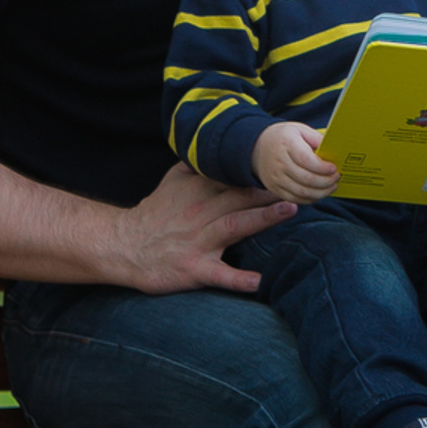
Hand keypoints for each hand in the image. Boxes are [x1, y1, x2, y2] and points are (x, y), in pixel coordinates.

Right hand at [108, 162, 295, 294]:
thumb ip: (197, 164)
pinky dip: (240, 279)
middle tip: (301, 183)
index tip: (287, 165)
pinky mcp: (194, 269)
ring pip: (235, 226)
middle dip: (271, 191)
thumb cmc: (155, 214)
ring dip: (263, 219)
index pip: (235, 178)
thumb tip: (217, 145)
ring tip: (289, 210)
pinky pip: (220, 274)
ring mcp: (198, 241)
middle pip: (241, 198)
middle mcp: (200, 213)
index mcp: (198, 191)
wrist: (125, 246)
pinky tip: (261, 282)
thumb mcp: (173, 180)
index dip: (260, 173)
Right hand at [254, 122, 340, 204]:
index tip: (334, 168)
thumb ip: (316, 138)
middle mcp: (279, 163)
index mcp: (286, 144)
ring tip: (332, 187)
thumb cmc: (284, 137)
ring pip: (301, 192)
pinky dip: (310, 199)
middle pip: (306, 179)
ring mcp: (276, 178)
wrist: (257, 148)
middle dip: (325, 181)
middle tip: (337, 178)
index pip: (306, 160)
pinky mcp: (275, 189)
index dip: (322, 167)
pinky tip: (320, 193)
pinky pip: (295, 199)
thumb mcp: (299, 129)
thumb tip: (333, 149)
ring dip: (321, 193)